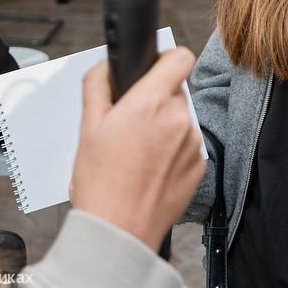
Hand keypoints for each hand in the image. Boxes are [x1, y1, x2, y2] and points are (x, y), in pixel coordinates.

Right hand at [69, 48, 204, 251]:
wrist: (119, 230)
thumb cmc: (100, 182)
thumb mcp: (87, 126)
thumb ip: (97, 84)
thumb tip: (106, 64)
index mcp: (150, 102)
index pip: (179, 57)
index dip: (165, 58)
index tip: (153, 68)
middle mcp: (178, 118)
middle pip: (174, 90)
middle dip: (154, 99)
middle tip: (129, 124)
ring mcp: (192, 143)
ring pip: (181, 118)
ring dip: (164, 125)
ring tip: (137, 152)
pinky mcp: (200, 166)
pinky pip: (187, 144)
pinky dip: (172, 150)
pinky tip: (150, 168)